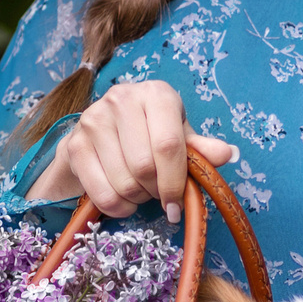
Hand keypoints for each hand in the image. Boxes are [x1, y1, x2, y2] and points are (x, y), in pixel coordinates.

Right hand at [26, 79, 238, 222]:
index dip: (176, 181)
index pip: (168, 145)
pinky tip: (123, 198)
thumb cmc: (148, 134)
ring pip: (124, 183)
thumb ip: (201, 148)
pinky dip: (118, 207)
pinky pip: (102, 193)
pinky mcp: (74, 145)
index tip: (178, 204)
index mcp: (155, 94)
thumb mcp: (178, 135)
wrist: (100, 132)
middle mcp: (121, 99)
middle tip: (158, 193)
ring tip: (140, 189)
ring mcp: (93, 120)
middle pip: (145, 167)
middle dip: (156, 191)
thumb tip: (228, 154)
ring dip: (137, 199)